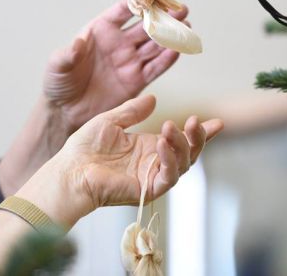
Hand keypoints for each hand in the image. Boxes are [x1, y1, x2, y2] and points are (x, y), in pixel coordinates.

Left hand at [0, 0, 188, 194]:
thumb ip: (68, 53)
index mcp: (100, 31)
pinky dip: (167, 59)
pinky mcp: (136, 81)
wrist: (66, 113)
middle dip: (164, 16)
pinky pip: (155, 68)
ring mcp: (129, 61)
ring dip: (171, 36)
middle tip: (180, 8)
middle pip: (146, 26)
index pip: (123, 11)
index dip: (139, 3)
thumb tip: (78, 42)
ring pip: (155, 45)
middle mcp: (118, 43)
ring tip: (186, 26)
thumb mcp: (58, 65)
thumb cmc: (59, 84)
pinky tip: (179, 50)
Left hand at [17, 95, 223, 226]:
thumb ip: (133, 111)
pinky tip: (163, 142)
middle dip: (198, 138)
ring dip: (183, 144)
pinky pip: (168, 175)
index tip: (217, 122)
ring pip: (183, 164)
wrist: (69, 170)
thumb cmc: (84, 148)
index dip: (199, 132)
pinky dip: (170, 158)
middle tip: (197, 122)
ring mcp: (152, 177)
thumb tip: (153, 98)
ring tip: (172, 127)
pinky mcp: (147, 189)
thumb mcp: (111, 121)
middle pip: (189, 153)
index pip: (180, 140)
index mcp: (147, 148)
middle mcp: (153, 163)